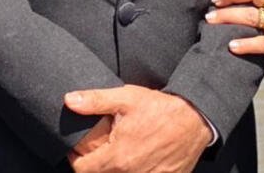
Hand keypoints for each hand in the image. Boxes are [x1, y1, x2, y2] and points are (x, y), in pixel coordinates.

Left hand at [63, 85, 210, 172]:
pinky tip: (136, 159)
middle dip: (94, 165)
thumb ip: (95, 101)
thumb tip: (69, 100)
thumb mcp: (126, 98)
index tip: (76, 150)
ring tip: (116, 153)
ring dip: (113, 169)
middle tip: (96, 150)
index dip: (75, 160)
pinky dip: (133, 171)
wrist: (195, 120)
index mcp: (117, 157)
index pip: (83, 170)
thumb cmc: (160, 109)